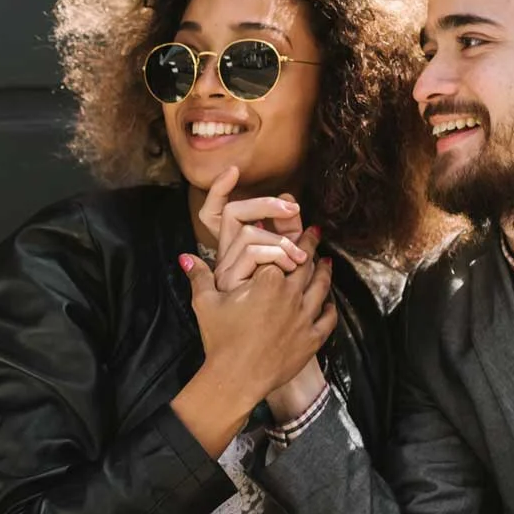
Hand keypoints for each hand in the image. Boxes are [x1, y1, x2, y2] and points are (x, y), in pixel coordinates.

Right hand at [171, 252, 336, 452]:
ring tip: (326, 261)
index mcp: (267, 280)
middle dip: (310, 245)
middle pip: (305, 265)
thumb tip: (186, 257)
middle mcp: (291, 294)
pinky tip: (329, 303)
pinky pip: (328, 318)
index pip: (279, 253)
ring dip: (325, 271)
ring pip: (321, 287)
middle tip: (315, 233)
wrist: (236, 377)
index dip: (284, 241)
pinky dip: (330, 307)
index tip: (292, 231)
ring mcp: (304, 317)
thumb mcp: (205, 304)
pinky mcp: (312, 339)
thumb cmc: (221, 339)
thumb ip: (199, 276)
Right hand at [197, 169, 311, 288]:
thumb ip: (289, 230)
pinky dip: (279, 255)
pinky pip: (255, 254)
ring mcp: (225, 272)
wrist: (274, 343)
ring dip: (280, 240)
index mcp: (231, 252)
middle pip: (233, 214)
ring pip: (248, 233)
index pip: (213, 213)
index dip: (219, 190)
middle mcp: (224, 261)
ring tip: (300, 256)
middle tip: (293, 210)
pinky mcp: (230, 282)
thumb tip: (291, 205)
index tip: (233, 171)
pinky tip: (294, 266)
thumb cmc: (280, 297)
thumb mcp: (288, 257)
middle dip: (265, 205)